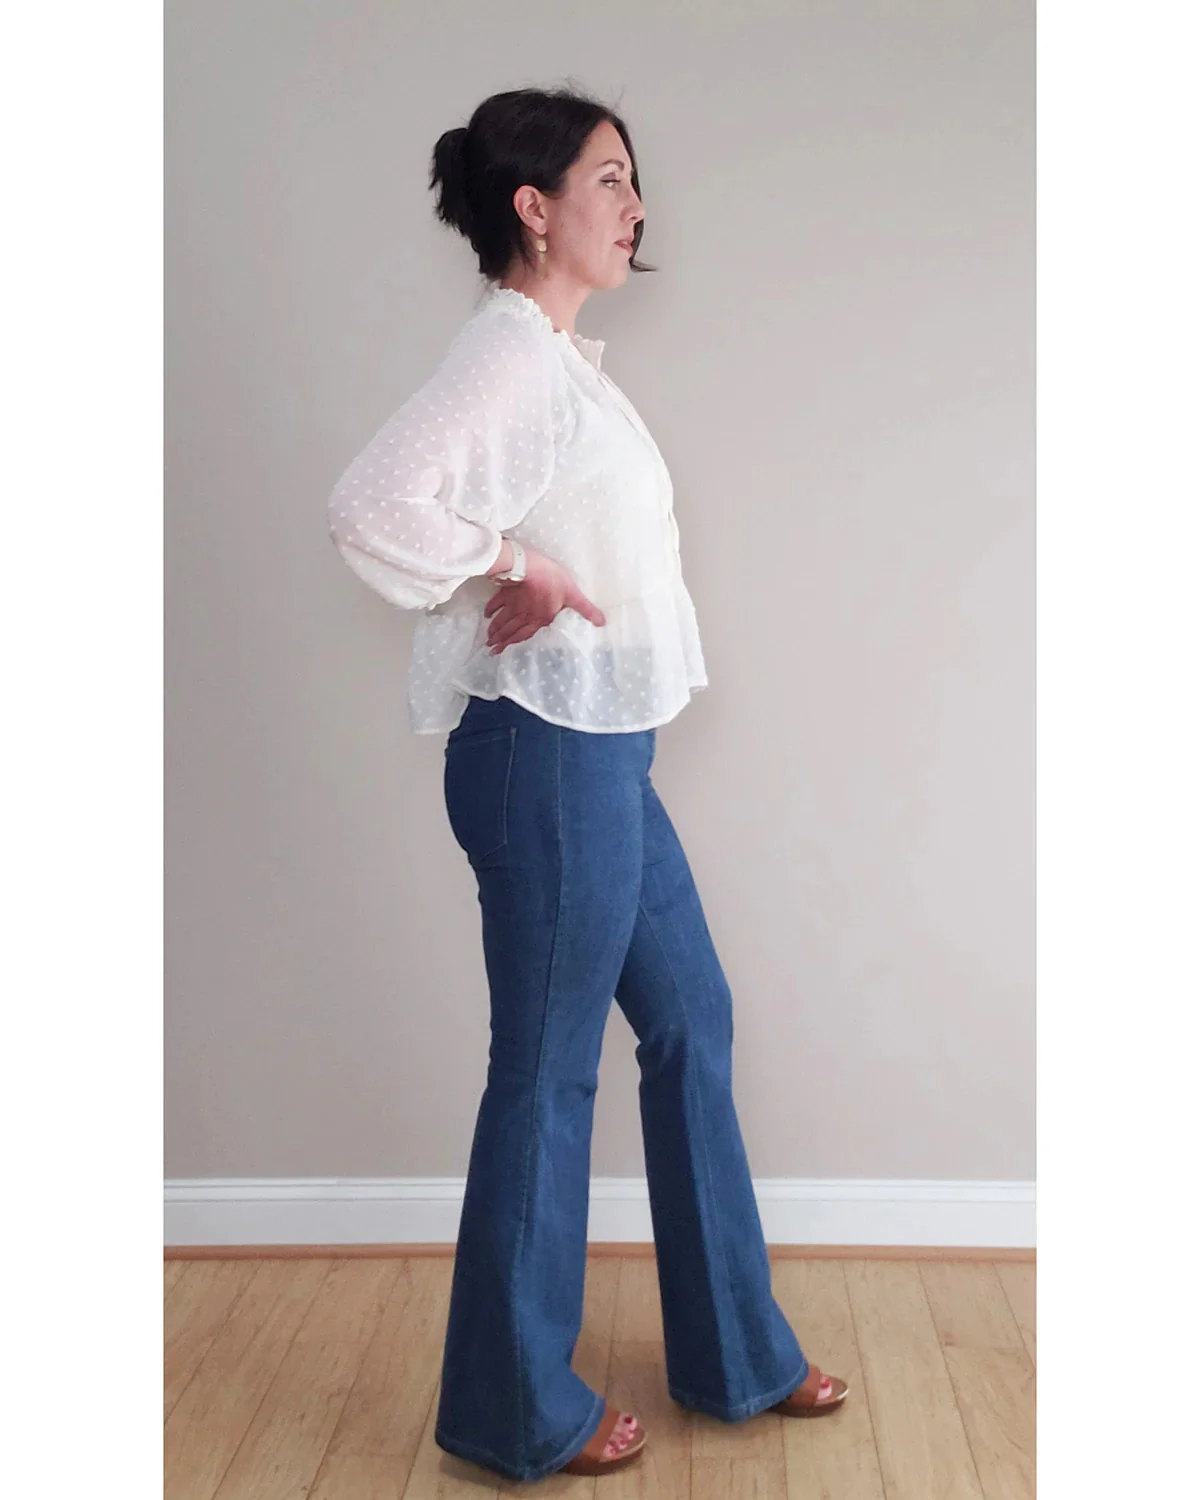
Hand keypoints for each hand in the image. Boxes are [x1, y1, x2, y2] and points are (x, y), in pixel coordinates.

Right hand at [483, 546, 605, 653]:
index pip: (523, 634)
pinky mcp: (507, 590)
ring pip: (502, 619)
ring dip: (494, 629)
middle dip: (500, 640)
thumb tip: (602, 622)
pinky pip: (496, 602)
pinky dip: (491, 609)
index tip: (501, 651)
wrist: (532, 566)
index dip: (512, 643)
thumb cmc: (554, 581)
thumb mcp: (573, 595)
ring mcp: (513, 603)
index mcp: (539, 618)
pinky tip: (486, 614)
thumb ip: (585, 610)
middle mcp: (524, 614)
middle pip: (510, 629)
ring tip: (487, 638)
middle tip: (490, 648)